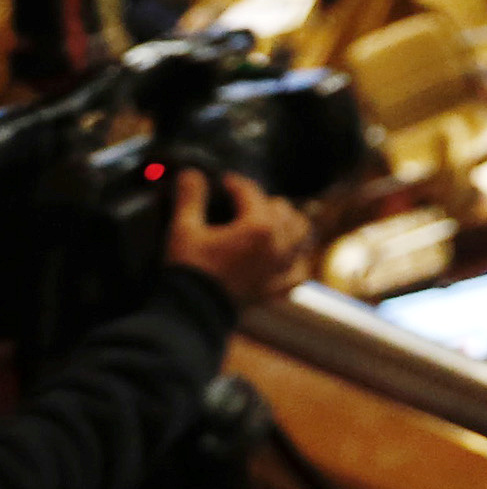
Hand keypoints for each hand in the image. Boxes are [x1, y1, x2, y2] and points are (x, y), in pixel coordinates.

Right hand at [168, 169, 306, 303]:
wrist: (191, 315)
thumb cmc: (188, 272)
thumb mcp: (183, 230)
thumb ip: (190, 198)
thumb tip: (191, 173)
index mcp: (259, 227)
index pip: (251, 193)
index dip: (235, 183)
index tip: (223, 181)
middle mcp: (279, 245)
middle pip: (282, 209)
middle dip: (262, 201)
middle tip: (241, 203)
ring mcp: (282, 268)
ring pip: (301, 234)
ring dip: (288, 224)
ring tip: (269, 222)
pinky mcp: (278, 288)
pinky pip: (300, 270)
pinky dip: (295, 260)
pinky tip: (284, 257)